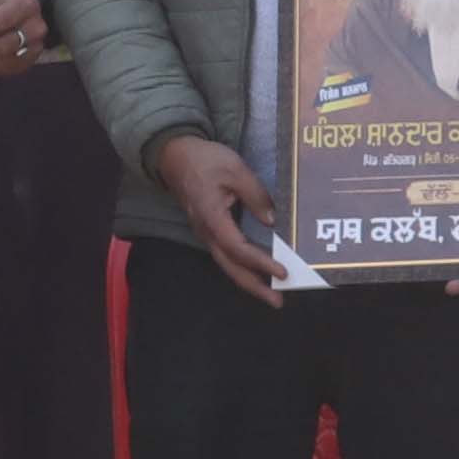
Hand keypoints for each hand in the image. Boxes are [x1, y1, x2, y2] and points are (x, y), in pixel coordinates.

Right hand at [154, 133, 284, 302]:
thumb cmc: (205, 160)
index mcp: (212, 218)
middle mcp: (207, 232)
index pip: (239, 249)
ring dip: (249, 280)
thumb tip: (271, 219)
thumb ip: (255, 195)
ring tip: (271, 293)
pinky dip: (242, 267)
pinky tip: (256, 271)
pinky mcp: (209, 230)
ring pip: (227, 264)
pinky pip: (226, 255)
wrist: (176, 156)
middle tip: (277, 302)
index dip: (261, 262)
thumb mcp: (235, 169)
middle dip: (254, 287)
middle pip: (231, 267)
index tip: (282, 272)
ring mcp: (206, 233)